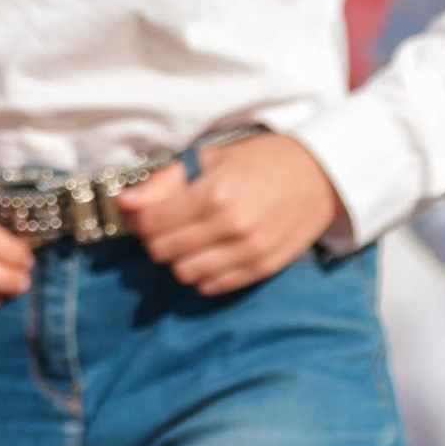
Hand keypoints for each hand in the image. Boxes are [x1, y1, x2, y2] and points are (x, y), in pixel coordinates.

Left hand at [119, 133, 341, 294]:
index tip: (141, 213)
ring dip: (177, 259)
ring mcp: (248, 253)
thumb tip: (126, 202)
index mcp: (214, 194)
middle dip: (155, 239)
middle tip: (163, 225)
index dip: (138, 221)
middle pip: (164, 252)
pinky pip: (213, 287)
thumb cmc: (263, 161)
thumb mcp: (212, 158)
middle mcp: (230, 227)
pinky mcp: (261, 270)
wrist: (318, 177)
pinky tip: (207, 252)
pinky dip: (202, 274)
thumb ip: (165, 181)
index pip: (152, 224)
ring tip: (186, 238)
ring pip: (185, 274)